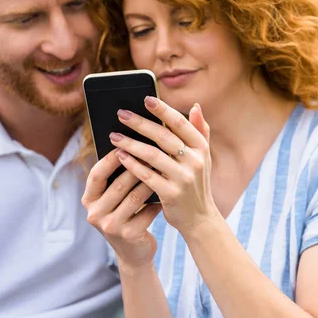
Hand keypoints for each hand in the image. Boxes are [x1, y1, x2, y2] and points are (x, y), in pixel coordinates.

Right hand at [81, 149, 161, 270]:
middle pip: (119, 184)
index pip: (97, 174)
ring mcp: (110, 226)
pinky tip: (168, 192)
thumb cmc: (127, 216)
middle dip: (138, 167)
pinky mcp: (128, 235)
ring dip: (152, 181)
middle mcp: (95, 213)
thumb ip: (117, 178)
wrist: (134, 252)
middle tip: (156, 151)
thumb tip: (134, 146)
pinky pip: (147, 211)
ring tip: (165, 167)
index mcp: (89, 200)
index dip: (111, 158)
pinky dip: (158, 201)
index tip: (127, 142)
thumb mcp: (115, 199)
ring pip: (135, 197)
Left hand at [109, 97, 219, 234]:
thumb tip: (196, 106)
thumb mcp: (204, 157)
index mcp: (202, 148)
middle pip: (163, 136)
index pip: (180, 123)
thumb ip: (200, 131)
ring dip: (130, 143)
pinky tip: (119, 156)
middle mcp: (195, 161)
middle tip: (121, 113)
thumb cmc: (197, 183)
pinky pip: (147, 175)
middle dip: (140, 123)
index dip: (163, 110)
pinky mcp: (171, 194)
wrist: (200, 218)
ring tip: (113, 135)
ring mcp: (184, 178)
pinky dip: (132, 164)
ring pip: (152, 155)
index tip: (145, 98)